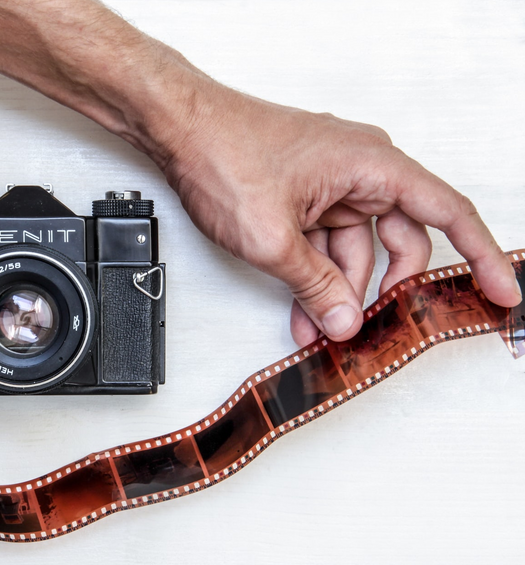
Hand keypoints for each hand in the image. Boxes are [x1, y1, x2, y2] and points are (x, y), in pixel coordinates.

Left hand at [156, 81, 522, 344]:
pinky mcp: (303, 192)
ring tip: (318, 331)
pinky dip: (314, 275)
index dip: (479, 256)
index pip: (447, 213)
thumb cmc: (222, 153)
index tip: (499, 291)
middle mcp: (359, 168)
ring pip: (354, 248)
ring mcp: (329, 181)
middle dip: (380, 292)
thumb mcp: (273, 238)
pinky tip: (301, 310)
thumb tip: (344, 320)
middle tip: (371, 331)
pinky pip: (323, 241)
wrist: (176, 127)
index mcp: (372, 164)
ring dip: (337, 291)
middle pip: (397, 241)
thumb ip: (315, 285)